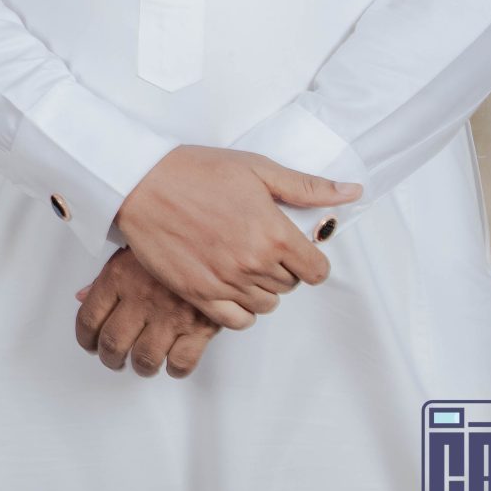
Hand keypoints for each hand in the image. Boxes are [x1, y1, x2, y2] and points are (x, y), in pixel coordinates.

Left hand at [74, 247, 221, 377]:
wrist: (214, 239)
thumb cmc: (171, 244)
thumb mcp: (130, 252)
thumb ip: (104, 278)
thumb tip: (82, 298)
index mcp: (119, 277)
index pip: (89, 318)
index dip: (86, 339)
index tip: (90, 345)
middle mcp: (141, 297)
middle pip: (113, 343)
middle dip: (110, 358)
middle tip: (114, 360)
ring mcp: (170, 314)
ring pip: (144, 358)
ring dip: (141, 367)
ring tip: (143, 364)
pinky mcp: (200, 327)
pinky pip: (181, 362)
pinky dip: (174, 369)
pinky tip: (172, 362)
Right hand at [114, 145, 357, 328]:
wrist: (139, 182)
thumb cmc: (194, 170)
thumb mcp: (256, 169)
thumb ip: (306, 187)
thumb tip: (352, 192)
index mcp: (273, 233)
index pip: (317, 270)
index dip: (310, 260)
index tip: (295, 250)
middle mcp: (253, 263)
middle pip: (291, 286)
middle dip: (283, 269)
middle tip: (259, 247)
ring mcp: (225, 282)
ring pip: (266, 304)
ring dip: (261, 288)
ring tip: (241, 263)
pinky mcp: (198, 293)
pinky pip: (236, 321)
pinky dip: (240, 310)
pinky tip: (230, 287)